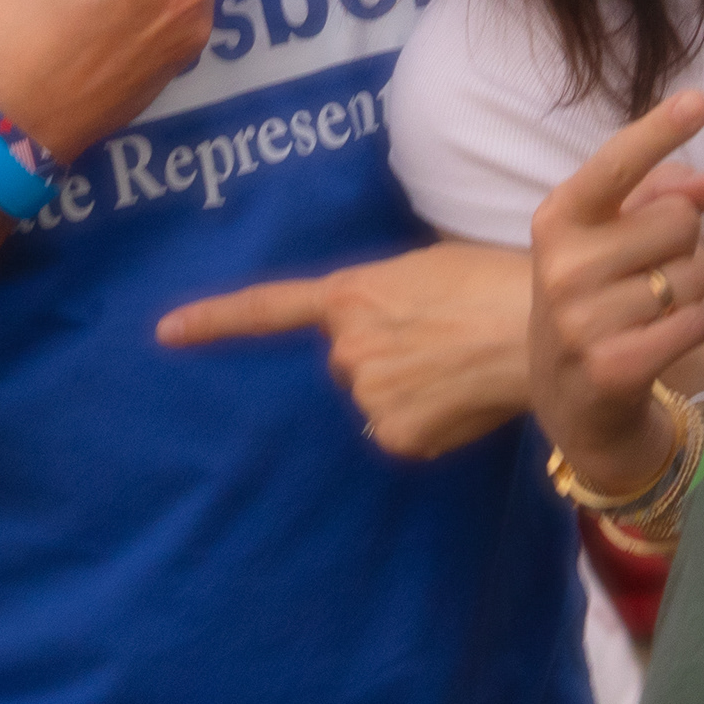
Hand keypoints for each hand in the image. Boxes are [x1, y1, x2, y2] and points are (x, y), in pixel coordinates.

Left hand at [154, 241, 533, 457]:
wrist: (539, 331)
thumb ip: (382, 296)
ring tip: (457, 364)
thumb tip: (381, 325)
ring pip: (375, 400)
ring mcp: (368, 397)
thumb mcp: (424, 267)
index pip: (267, 309)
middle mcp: (346, 349)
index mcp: (349, 295)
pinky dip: (427, 421)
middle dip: (381, 354)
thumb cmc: (495, 284)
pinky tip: (460, 398)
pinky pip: (401, 432)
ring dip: (407, 389)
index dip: (214, 320)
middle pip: (347, 362)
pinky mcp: (397, 436)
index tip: (163, 333)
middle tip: (436, 336)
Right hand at [528, 92, 703, 494]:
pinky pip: (695, 323)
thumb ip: (661, 199)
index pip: (617, 166)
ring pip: (691, 276)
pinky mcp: (611, 367)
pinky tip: (666, 340)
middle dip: (683, 245)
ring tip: (650, 313)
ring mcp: (581, 320)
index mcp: (558, 220)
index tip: (700, 102)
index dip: (660, 131)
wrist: (572, 403)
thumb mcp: (613, 242)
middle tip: (650, 275)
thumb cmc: (600, 301)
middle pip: (677, 221)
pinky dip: (696, 327)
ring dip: (688, 293)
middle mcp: (562, 266)